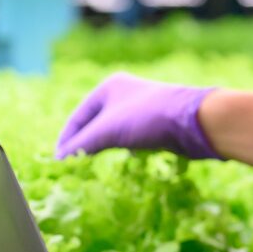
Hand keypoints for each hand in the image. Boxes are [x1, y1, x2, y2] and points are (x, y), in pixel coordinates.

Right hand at [55, 73, 219, 159]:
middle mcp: (123, 94)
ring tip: (93, 163)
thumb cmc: (147, 118)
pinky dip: (123, 148)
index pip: (78, 116)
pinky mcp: (156, 122)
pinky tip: (124, 159)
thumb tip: (59, 159)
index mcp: (108, 87)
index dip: (66, 138)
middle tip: (72, 163)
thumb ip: (82, 145)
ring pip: (113, 130)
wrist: (195, 121)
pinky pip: (131, 137)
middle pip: (95, 122)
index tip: (58, 160)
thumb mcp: (108, 131)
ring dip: (103, 146)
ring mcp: (140, 108)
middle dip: (84, 142)